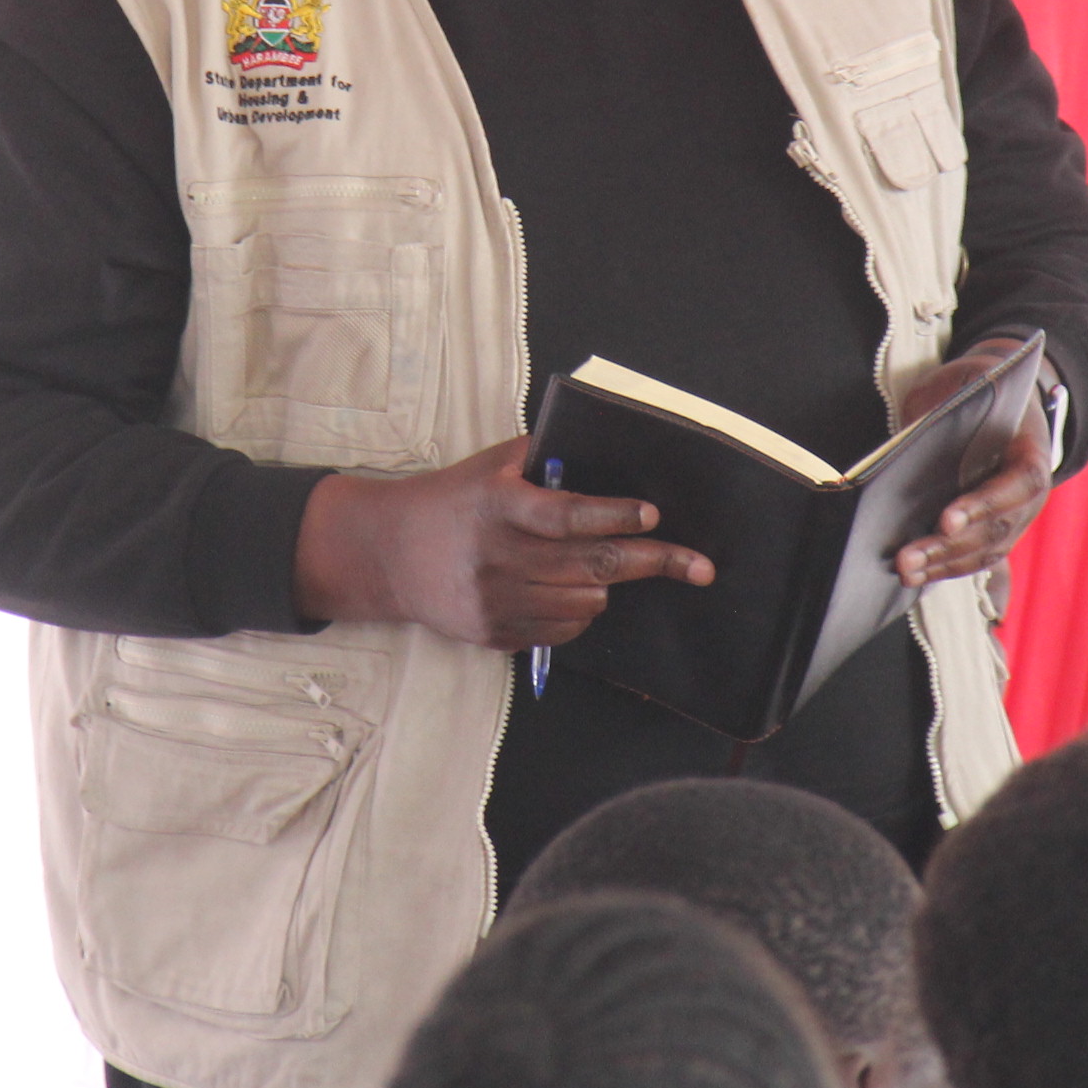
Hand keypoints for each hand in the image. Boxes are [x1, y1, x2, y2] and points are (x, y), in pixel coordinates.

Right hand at [292, 437, 712, 650]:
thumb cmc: (451, 499)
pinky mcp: (494, 634)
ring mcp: (496, 601)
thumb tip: (608, 454)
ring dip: (606, 584)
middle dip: (654, 562)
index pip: (568, 516)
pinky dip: (578, 611)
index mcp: (499, 505)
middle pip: (592, 565)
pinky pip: (562, 630)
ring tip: (599, 566)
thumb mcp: (492, 464)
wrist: (387, 554)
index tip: (652, 515)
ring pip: (585, 603)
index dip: (615, 516)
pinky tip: (565, 590)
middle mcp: (498, 556)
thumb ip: (545, 457)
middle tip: (699, 565)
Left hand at [889, 337, 1056, 587]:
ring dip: (943, 566)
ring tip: (904, 571)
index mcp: (1032, 449)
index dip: (985, 504)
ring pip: (986, 551)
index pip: (1019, 483)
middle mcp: (1031, 493)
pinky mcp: (996, 531)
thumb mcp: (962, 382)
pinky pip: (976, 557)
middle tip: (906, 558)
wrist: (1003, 397)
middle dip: (948, 546)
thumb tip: (905, 446)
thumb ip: (943, 408)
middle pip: (996, 528)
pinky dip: (946, 568)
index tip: (946, 519)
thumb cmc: (979, 386)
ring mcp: (1017, 517)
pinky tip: (915, 575)